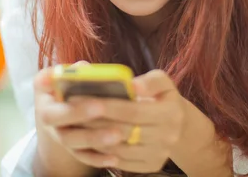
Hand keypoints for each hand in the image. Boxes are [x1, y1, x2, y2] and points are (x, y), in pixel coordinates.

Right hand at [34, 61, 111, 171]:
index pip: (45, 87)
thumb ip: (75, 72)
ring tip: (116, 135)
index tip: (76, 83)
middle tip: (101, 107)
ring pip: (71, 141)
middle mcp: (47, 116)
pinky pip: (83, 157)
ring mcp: (58, 135)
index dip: (55, 84)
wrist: (64, 113)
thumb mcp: (66, 76)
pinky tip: (115, 159)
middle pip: (57, 118)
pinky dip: (98, 158)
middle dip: (78, 112)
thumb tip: (83, 67)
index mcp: (44, 93)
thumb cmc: (70, 88)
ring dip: (93, 138)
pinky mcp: (71, 150)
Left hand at [36, 67, 186, 173]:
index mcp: (171, 113)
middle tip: (70, 111)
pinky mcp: (152, 166)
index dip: (106, 105)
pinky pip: (123, 162)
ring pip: (119, 149)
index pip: (132, 110)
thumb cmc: (161, 96)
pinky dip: (103, 152)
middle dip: (94, 121)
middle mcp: (169, 137)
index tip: (81, 97)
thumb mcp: (163, 82)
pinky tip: (88, 140)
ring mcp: (160, 154)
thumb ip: (149, 80)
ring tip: (74, 124)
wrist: (178, 123)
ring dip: (94, 138)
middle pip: (123, 131)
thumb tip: (131, 85)